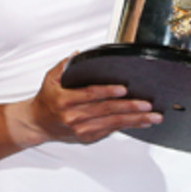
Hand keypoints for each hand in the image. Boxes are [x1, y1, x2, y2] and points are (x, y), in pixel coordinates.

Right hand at [5, 56, 160, 146]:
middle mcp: (73, 116)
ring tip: (152, 116)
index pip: (89, 95)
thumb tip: (79, 54)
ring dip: (134, 120)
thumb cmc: (46, 99)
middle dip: (129, 107)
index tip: (123, 88)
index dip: (107, 92)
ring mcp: (81, 129)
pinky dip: (127, 127)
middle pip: (106, 111)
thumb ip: (64, 65)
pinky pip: (110, 131)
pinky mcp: (87, 137)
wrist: (38, 124)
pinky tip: (141, 122)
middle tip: (147, 104)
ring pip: (112, 123)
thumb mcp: (50, 79)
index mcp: (64, 100)